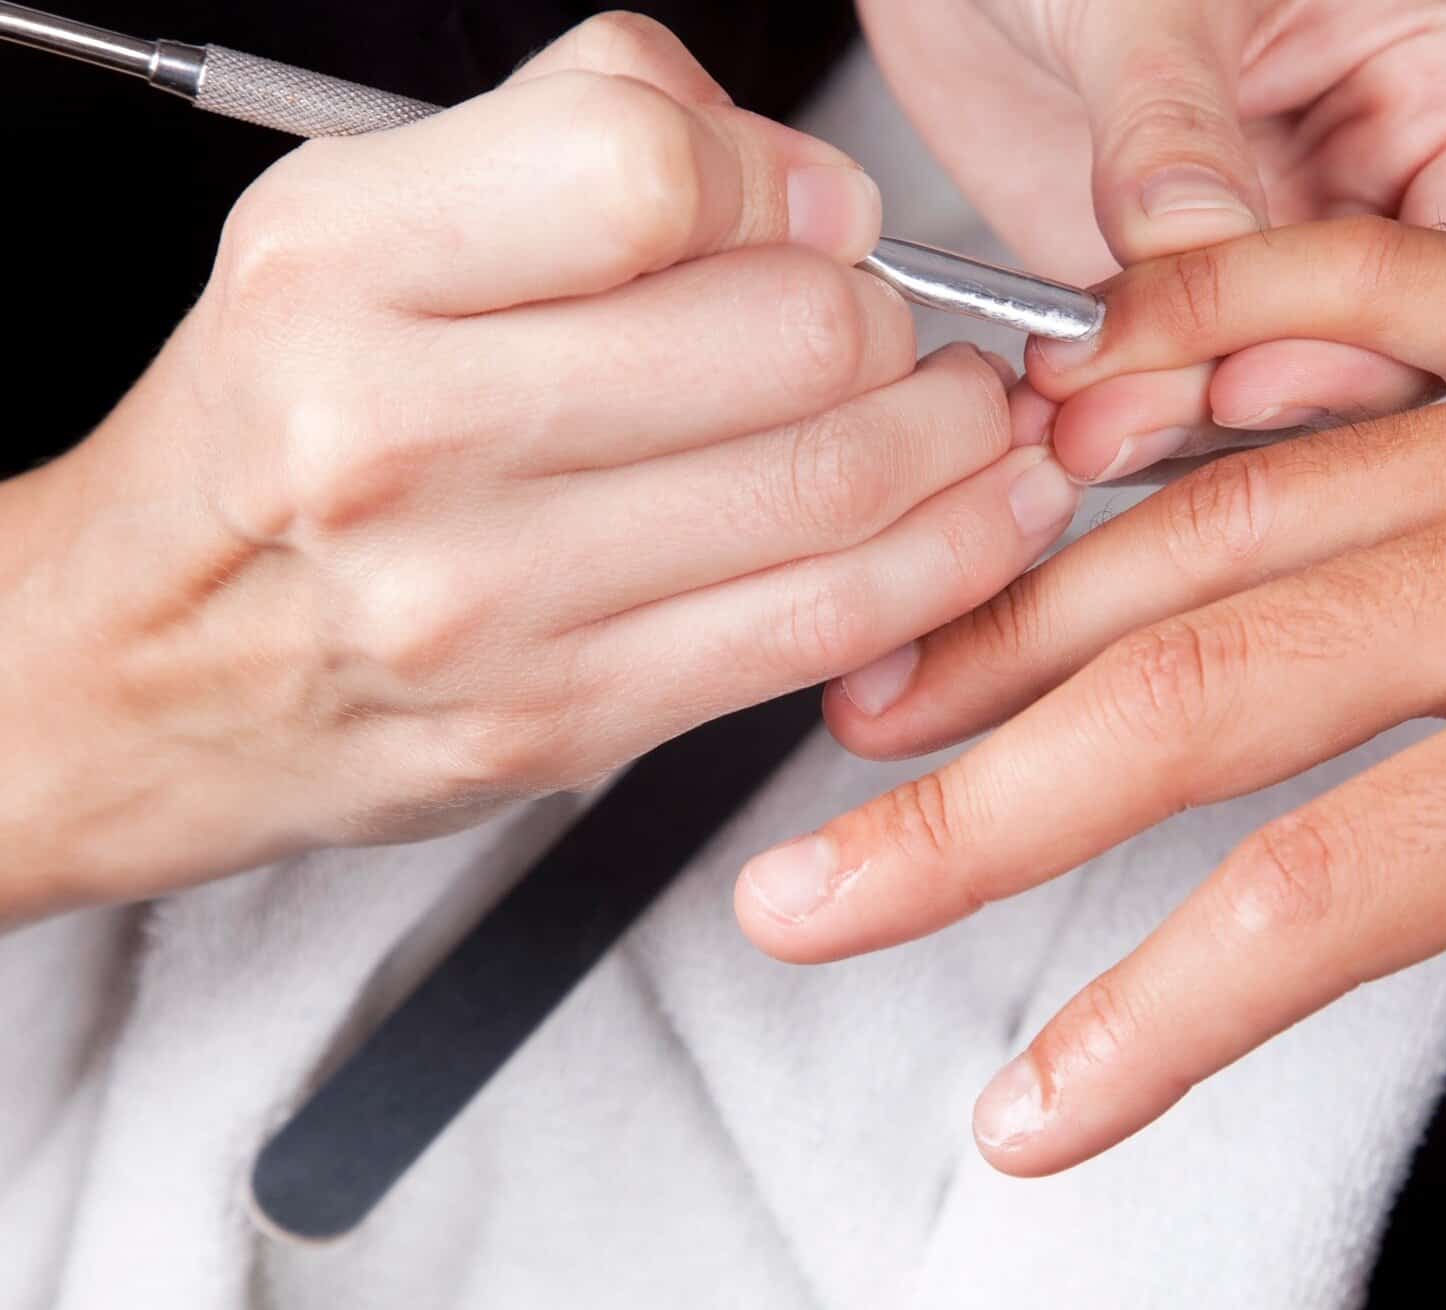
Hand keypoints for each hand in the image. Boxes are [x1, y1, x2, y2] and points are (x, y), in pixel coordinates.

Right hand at [0, 14, 1079, 923]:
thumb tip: (799, 173)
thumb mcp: (354, 230)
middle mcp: (399, 436)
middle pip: (786, 334)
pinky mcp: (564, 722)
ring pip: (833, 483)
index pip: (646, 175)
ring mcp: (485, 601)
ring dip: (960, 434)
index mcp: (343, 271)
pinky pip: (821, 626)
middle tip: (907, 322)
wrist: (140, 667)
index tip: (826, 212)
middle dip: (898, 315)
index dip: (784, 180)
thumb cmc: (279, 433)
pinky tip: (995, 509)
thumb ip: (572, 141)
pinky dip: (952, 557)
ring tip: (980, 408)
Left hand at [856, 0, 1445, 471]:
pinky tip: (1062, 418)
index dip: (1369, 340)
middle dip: (1250, 398)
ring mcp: (1289, 237)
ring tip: (1079, 428)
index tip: (1246, 380)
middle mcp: (1384, 174)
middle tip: (1136, 420)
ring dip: (1173, 421)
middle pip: (1380, 347)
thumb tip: (1194, 241)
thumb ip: (1174, 121)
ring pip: (1278, 383)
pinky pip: (1189, 379)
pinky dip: (1129, 408)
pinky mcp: (1198, 287)